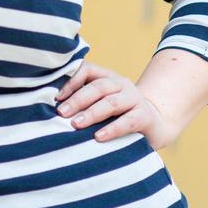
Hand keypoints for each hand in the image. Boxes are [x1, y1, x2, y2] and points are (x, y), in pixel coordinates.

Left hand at [53, 59, 176, 149]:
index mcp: (107, 78)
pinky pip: (128, 121)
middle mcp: (121, 84)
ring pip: (111, 102)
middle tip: (61, 113)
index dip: (71, 81)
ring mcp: (135, 99)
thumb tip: (53, 109)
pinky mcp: (144, 116)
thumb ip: (83, 103)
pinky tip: (99, 137)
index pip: (88, 70)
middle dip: (78, 100)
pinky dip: (112, 129)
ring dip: (92, 113)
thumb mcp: (101, 104)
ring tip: (76, 124)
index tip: (56, 98)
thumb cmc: (117, 116)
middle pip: (98, 87)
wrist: (154, 125)